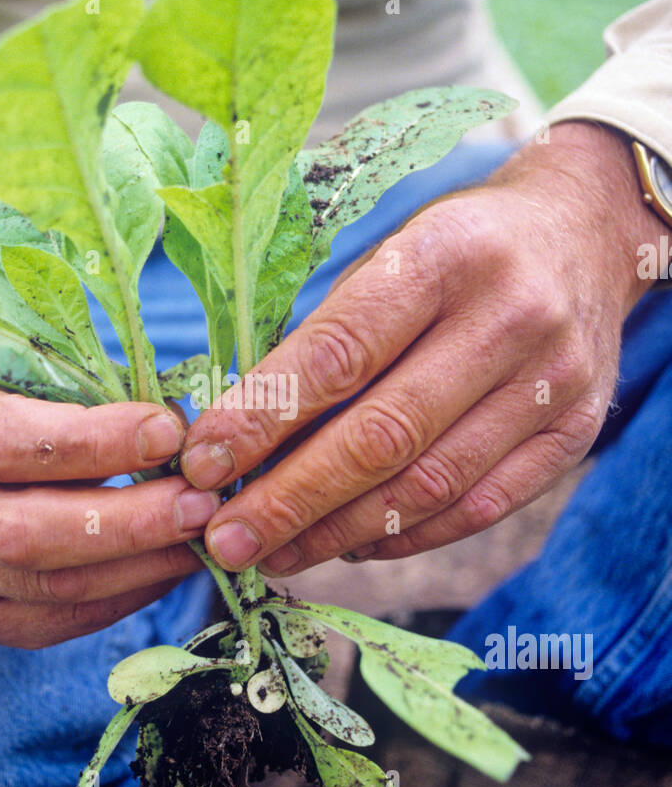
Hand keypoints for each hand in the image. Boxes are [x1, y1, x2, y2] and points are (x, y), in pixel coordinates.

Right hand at [0, 377, 216, 646]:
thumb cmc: (19, 402)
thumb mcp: (41, 376)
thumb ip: (98, 400)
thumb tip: (180, 435)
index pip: (9, 445)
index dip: (96, 443)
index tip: (169, 433)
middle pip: (28, 534)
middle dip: (129, 522)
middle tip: (200, 502)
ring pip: (51, 587)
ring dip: (141, 563)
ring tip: (202, 534)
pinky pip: (61, 621)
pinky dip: (128, 595)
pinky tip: (172, 566)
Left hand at [180, 121, 664, 573]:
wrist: (584, 233)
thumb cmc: (456, 247)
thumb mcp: (391, 253)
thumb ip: (327, 336)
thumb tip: (239, 437)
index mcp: (444, 255)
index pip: (339, 353)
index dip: (262, 418)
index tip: (202, 466)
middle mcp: (509, 317)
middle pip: (384, 434)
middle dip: (292, 499)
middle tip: (226, 540)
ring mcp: (554, 380)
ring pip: (430, 485)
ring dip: (340, 533)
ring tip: (277, 553)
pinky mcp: (576, 433)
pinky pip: (478, 508)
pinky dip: (406, 538)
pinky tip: (351, 546)